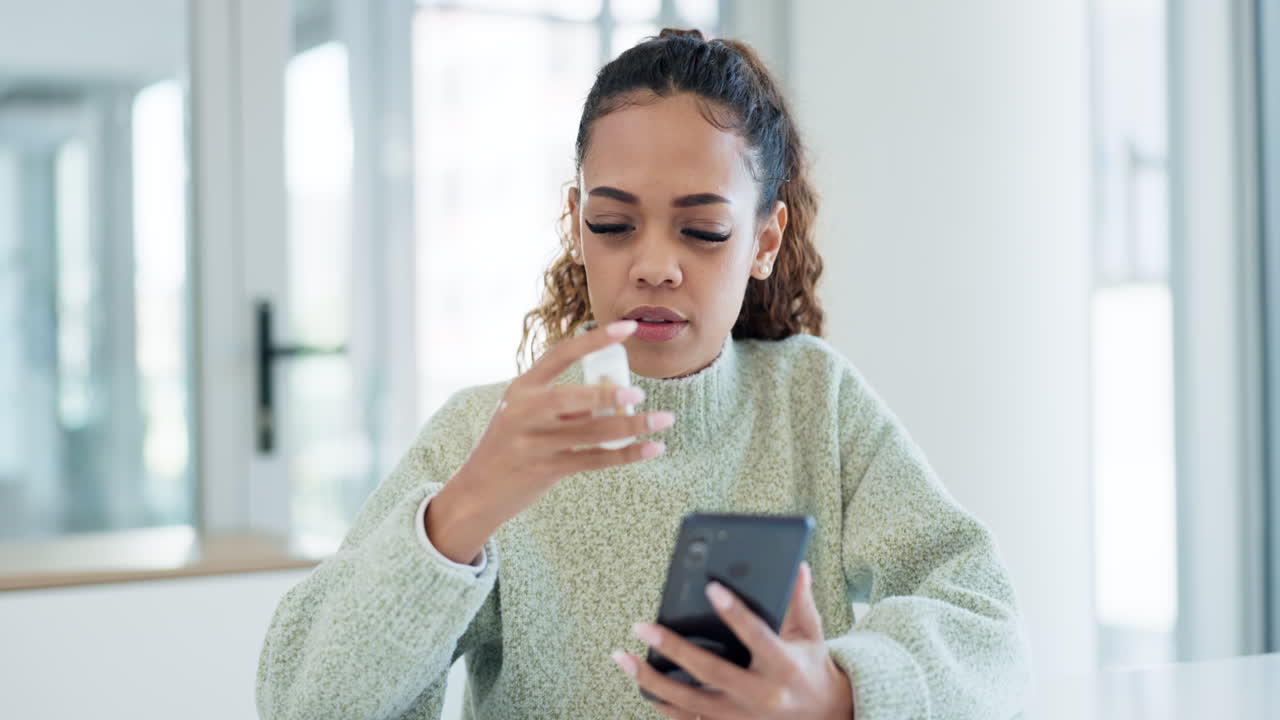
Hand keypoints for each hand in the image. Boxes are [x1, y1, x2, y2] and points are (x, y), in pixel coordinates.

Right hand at [442, 319, 673, 532]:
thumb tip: (614, 392)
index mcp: (522, 388)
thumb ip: (565, 402)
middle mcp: (524, 411)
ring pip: (590, 432)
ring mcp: (533, 442)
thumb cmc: (510, 445)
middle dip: (606, 396)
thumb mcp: (526, 414)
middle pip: (570, 397)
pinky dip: (627, 454)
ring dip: (632, 427)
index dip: (595, 340)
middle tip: (640, 395)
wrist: (477, 491)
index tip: (628, 328)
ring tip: (663, 421)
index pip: (561, 354)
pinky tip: (652, 448)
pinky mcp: (545, 469)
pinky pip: (594, 459)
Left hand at [612, 562, 855, 719]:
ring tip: (623, 657)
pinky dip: (663, 704)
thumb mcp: (811, 634)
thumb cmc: (812, 669)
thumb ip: (800, 601)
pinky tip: (641, 685)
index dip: (734, 612)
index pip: (756, 635)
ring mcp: (742, 717)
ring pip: (689, 701)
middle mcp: (761, 696)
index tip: (712, 588)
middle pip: (710, 672)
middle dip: (673, 648)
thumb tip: (796, 566)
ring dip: (652, 680)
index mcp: (784, 666)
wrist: (824, 717)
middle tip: (643, 626)